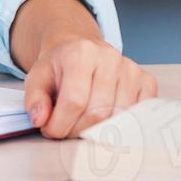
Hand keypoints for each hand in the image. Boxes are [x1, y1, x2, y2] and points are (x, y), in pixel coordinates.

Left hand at [22, 35, 156, 138]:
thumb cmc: (60, 67)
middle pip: (97, 113)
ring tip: (83, 123)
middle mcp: (110, 57)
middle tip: (66, 129)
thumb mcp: (37, 78)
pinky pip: (139, 114)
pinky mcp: (146, 80)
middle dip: (77, 130)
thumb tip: (41, 120)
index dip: (61, 124)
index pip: (75, 101)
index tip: (51, 130)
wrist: (80, 49)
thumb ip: (34, 99)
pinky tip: (106, 119)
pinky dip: (122, 124)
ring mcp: (131, 68)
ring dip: (98, 131)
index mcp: (81, 53)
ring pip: (118, 118)